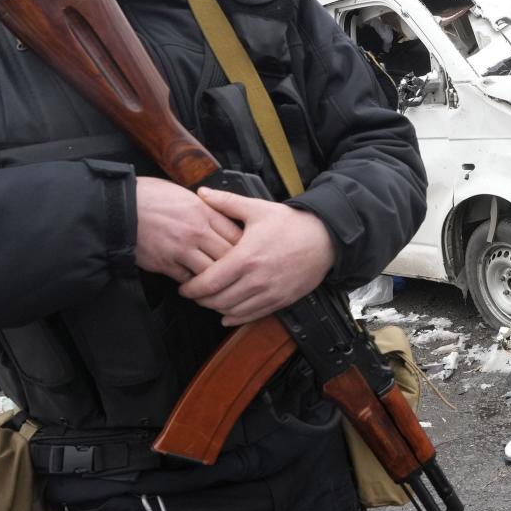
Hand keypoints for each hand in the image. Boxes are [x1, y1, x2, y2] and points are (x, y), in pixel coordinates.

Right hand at [135, 177, 242, 281]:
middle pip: (229, 256)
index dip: (246, 247)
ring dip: (216, 280)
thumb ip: (207, 209)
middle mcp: (196, 231)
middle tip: (240, 273)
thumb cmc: (150, 197)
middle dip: (236, 267)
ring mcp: (181, 249)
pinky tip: (197, 285)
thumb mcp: (185, 195)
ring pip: (211, 273)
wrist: (119, 207)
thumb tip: (226, 220)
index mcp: (204, 211)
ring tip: (221, 284)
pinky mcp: (166, 263)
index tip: (248, 254)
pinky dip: (194, 284)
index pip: (237, 234)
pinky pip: (188, 280)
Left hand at [178, 187, 335, 325]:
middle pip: (218, 301)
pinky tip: (227, 314)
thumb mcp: (257, 209)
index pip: (209, 283)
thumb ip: (227, 202)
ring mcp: (270, 293)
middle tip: (194, 294)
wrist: (326, 239)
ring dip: (217, 309)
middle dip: (201, 300)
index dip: (191, 289)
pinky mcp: (281, 301)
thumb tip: (202, 193)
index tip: (184, 287)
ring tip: (210, 300)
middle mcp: (257, 280)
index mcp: (246, 258)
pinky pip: (252, 316)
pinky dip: (236, 318)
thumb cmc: (292, 224)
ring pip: (233, 312)